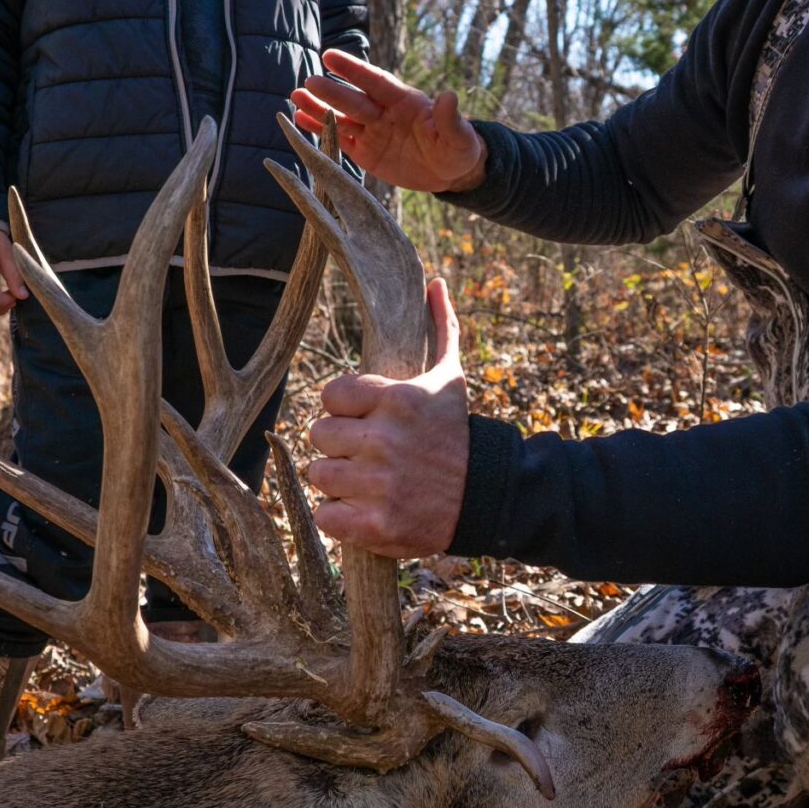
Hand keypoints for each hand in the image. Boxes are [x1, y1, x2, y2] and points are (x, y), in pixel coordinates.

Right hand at [291, 49, 486, 194]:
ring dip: (318, 107)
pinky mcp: (366, 152)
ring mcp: (372, 131)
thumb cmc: (459, 148)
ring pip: (341, 117)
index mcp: (404, 102)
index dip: (354, 70)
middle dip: (332, 92)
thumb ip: (450, 119)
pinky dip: (319, 131)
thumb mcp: (459, 137)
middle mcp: (383, 112)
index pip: (375, 82)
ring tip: (294, 96)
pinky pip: (340, 140)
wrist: (451, 172)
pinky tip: (299, 120)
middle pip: (353, 100)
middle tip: (309, 83)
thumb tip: (449, 96)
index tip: (330, 56)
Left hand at [304, 279, 467, 558]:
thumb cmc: (458, 433)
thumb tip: (436, 282)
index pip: (329, 395)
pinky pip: (327, 516)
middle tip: (364, 452)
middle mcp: (385, 439)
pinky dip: (340, 517)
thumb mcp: (452, 377)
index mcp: (397, 399)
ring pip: (319, 475)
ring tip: (366, 481)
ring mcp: (379, 484)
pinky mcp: (377, 525)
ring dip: (337, 481)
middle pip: (318, 435)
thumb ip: (440, 328)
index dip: (341, 409)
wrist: (489, 496)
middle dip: (338, 444)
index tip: (362, 419)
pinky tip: (365, 508)